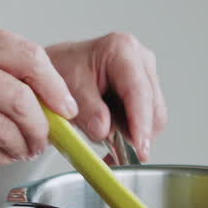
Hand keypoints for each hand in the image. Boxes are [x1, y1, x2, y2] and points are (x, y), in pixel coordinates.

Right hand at [0, 23, 78, 166]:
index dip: (55, 85)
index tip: (67, 105)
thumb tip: (48, 99)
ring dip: (22, 145)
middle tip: (46, 136)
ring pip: (6, 130)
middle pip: (22, 99)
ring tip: (23, 148)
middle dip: (42, 125)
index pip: (27, 57)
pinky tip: (0, 153)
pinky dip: (0, 156)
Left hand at [45, 33, 166, 159]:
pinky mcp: (144, 92)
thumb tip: (104, 130)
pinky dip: (131, 136)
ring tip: (109, 148)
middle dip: (138, 135)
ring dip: (133, 137)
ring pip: (153, 118)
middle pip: (153, 108)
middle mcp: (140, 60)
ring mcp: (145, 76)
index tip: (139, 149)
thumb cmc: (60, 71)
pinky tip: (114, 142)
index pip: (139, 92)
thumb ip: (87, 109)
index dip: (141, 124)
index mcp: (122, 50)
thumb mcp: (67, 89)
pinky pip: (147, 121)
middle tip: (117, 157)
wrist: (54, 71)